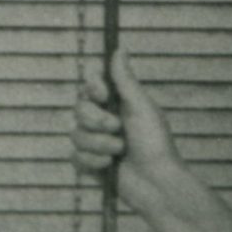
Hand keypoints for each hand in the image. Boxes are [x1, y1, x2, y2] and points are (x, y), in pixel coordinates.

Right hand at [71, 46, 182, 216]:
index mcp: (116, 103)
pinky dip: (92, 161)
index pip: (90, 86)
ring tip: (119, 152)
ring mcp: (94, 142)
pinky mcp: (89, 164)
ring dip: (98, 144)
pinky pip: (75, 156)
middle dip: (96, 121)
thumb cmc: (155, 143)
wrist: (156, 183)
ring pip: (76, 134)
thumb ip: (125, 80)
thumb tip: (118, 48)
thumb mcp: (141, 107)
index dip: (92, 88)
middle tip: (118, 129)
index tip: (103, 94)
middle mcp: (103, 120)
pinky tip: (109, 166)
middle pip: (79, 109)